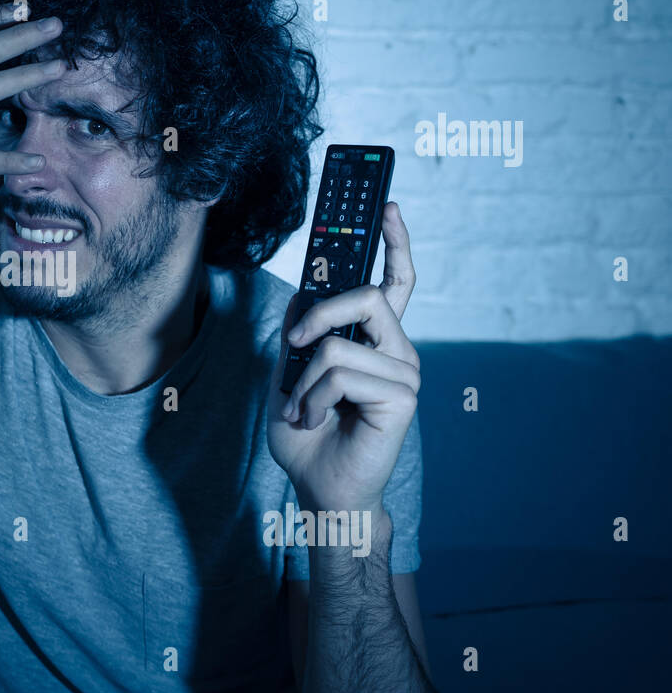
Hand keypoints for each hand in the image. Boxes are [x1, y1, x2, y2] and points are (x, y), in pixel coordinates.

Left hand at [266, 202, 419, 515]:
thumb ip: (298, 334)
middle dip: (317, 315)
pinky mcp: (402, 397)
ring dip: (304, 380)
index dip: (394, 242)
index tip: (386, 204)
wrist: (319, 487)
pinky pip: (341, 373)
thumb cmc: (307, 435)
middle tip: (293, 346)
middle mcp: (397, 350)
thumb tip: (302, 296)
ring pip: (338, 344)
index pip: (393, 282)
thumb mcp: (288, 374)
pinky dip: (313, 397)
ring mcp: (404, 372)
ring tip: (304, 409)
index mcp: (375, 341)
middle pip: (364, 295)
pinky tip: (317, 421)